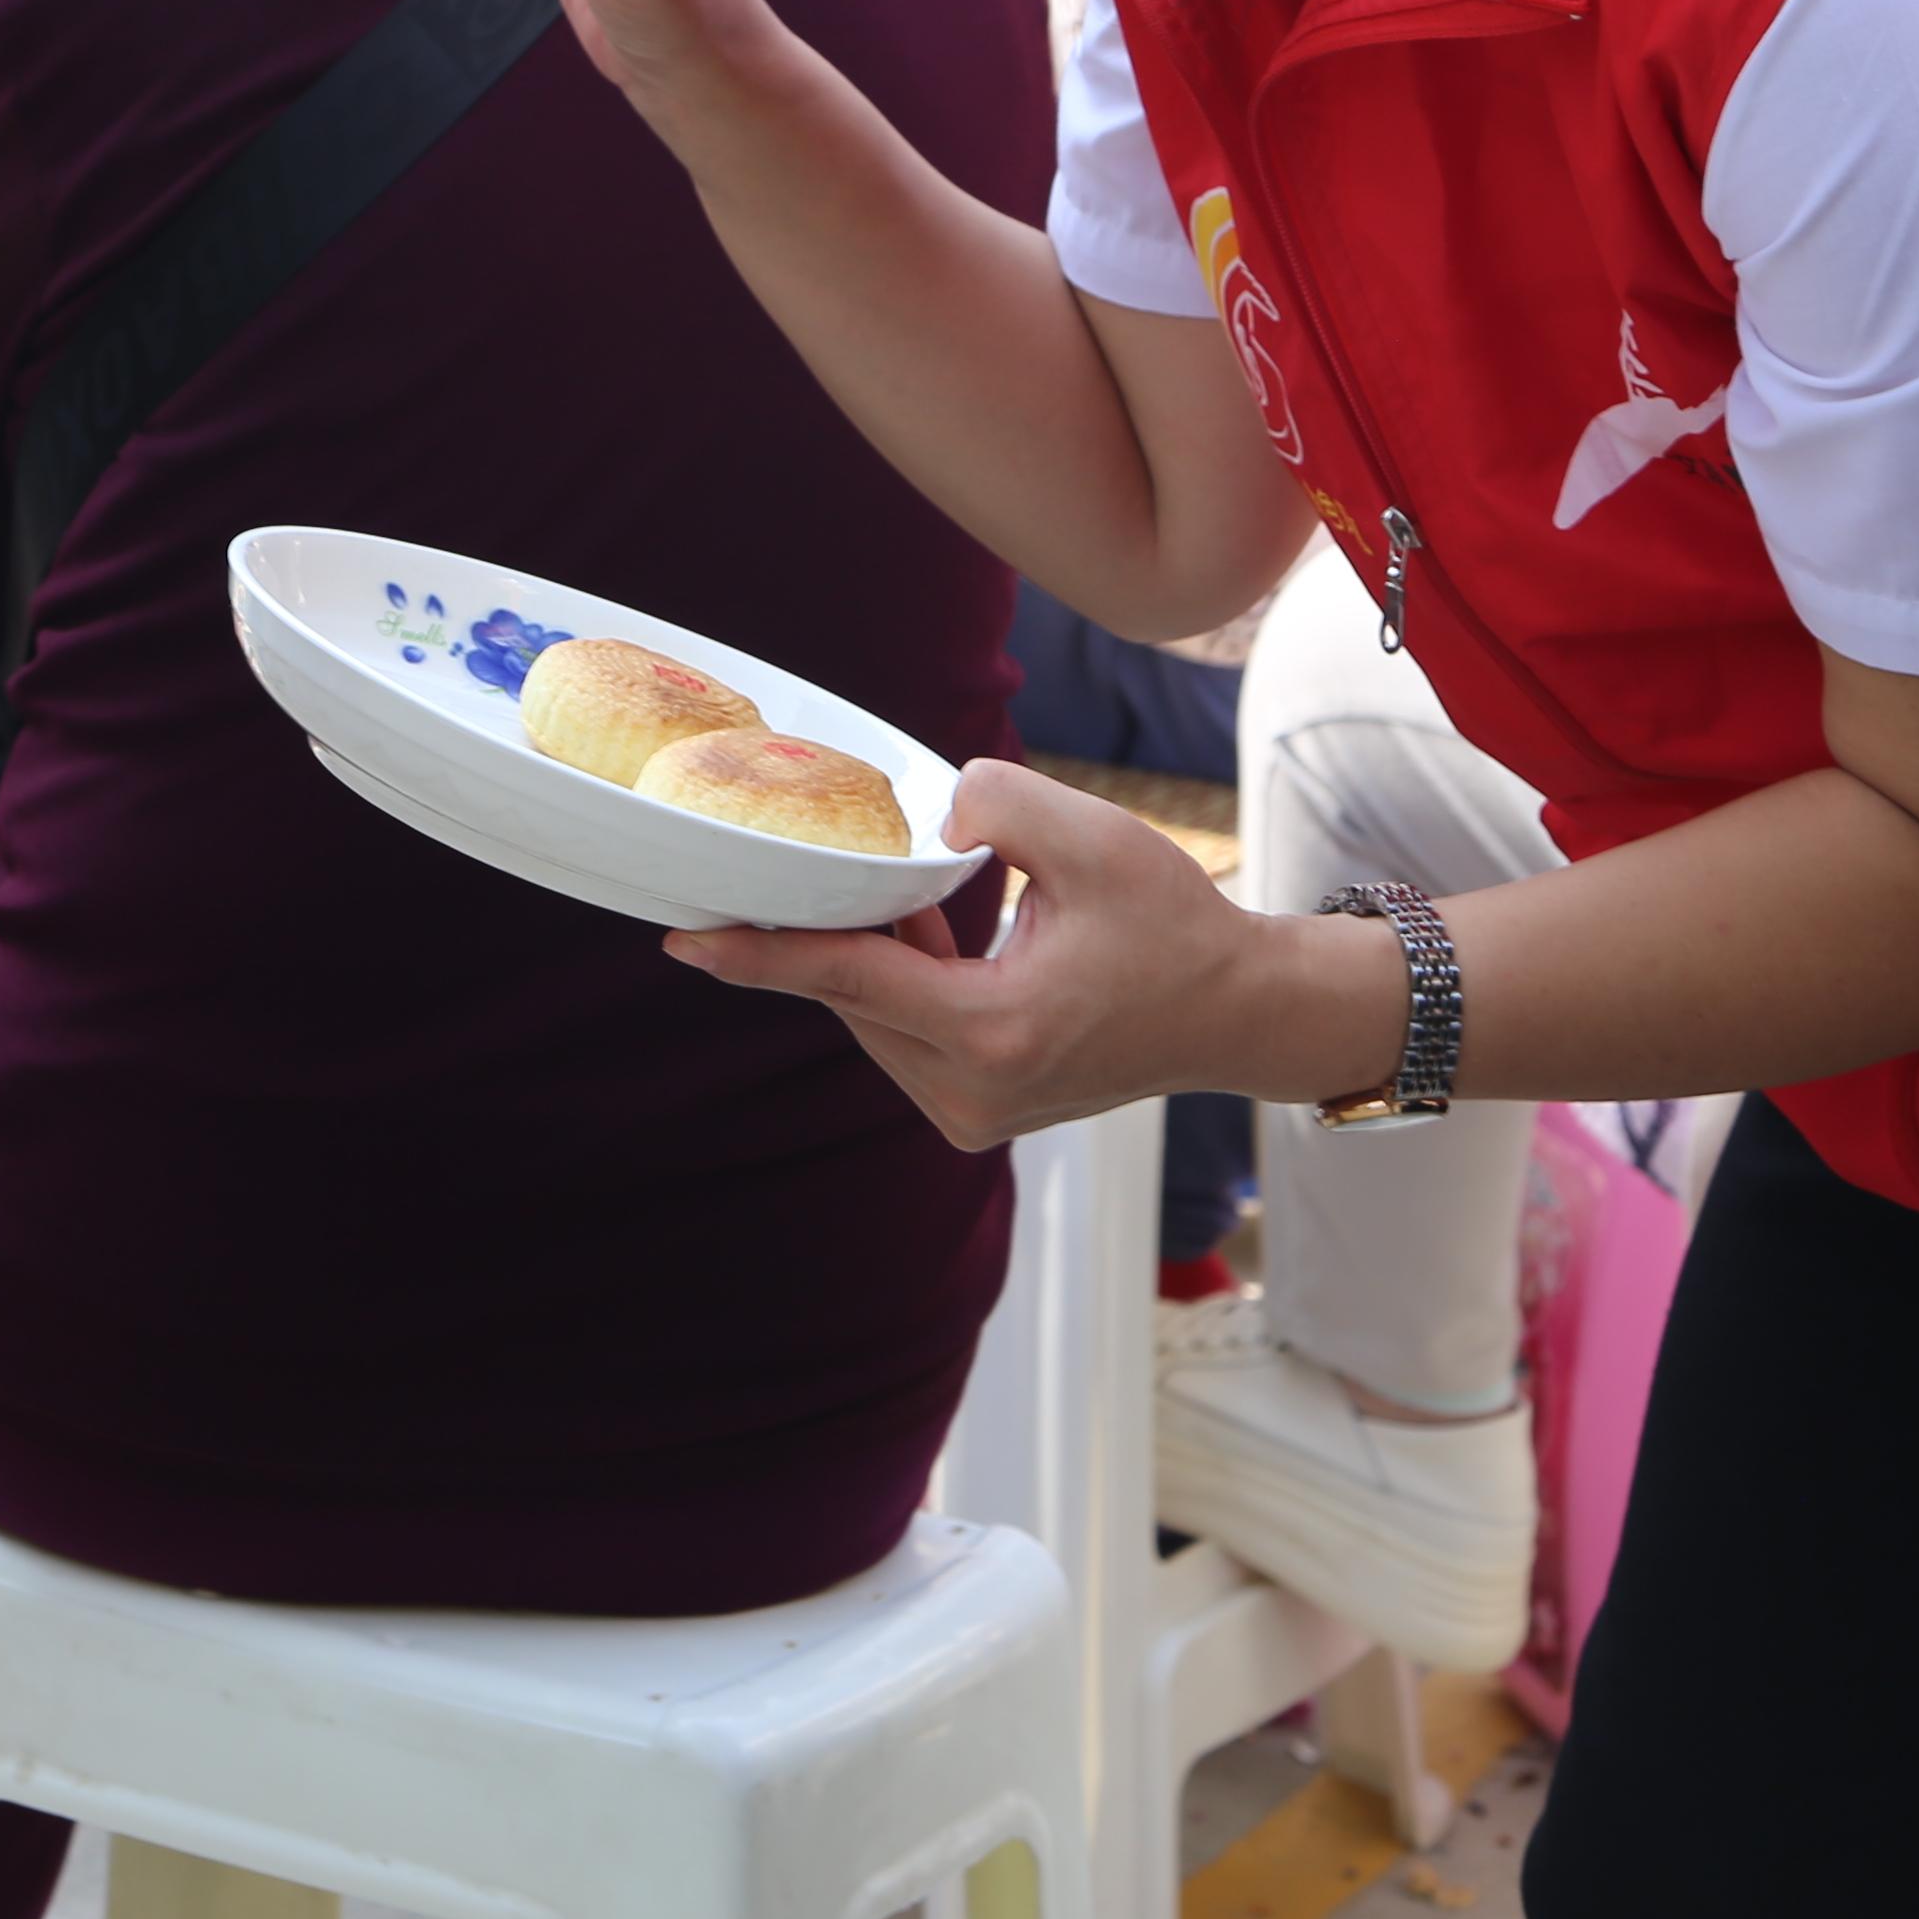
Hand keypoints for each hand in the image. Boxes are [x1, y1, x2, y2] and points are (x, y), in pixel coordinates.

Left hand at [666, 758, 1388, 1149]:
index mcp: (995, 1030)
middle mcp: (973, 1090)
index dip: (760, 953)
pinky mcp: (979, 1114)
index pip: (848, 980)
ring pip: (874, 1018)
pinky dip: (901, 983)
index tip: (682, 938)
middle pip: (854, 997)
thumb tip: (926, 815)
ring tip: (910, 897)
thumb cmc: (1174, 926)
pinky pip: (904, 1035)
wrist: (1235, 1011)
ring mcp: (975, 1114)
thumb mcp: (1092, 836)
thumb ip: (996, 803)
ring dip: (873, 956)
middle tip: (805, 864)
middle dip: (828, 931)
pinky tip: (925, 932)